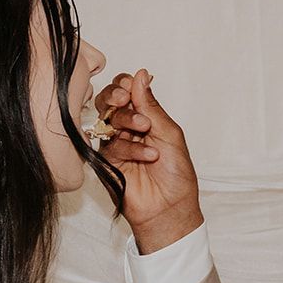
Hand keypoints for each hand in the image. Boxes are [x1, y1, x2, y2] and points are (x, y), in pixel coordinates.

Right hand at [94, 69, 202, 252]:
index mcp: (145, 117)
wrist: (171, 208)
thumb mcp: (170, 133)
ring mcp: (115, 144)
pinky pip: (110, 145)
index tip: (132, 85)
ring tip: (145, 129)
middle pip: (110, 100)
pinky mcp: (106, 162)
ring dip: (126, 119)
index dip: (126, 85)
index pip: (127, 90)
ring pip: (106, 119)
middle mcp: (127, 128)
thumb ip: (151, 105)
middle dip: (116, 95)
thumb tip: (141, 74)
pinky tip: (148, 155)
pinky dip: (130, 147)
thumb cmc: (176, 174)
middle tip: (127, 99)